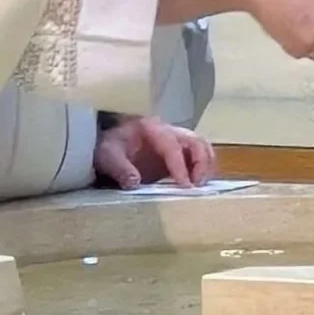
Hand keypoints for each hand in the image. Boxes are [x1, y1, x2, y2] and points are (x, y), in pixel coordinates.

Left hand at [94, 116, 216, 189]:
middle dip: (201, 162)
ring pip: (201, 147)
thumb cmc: (108, 148)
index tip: (185, 185)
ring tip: (200, 186)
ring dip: (206, 166)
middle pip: (196, 141)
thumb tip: (134, 182)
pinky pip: (197, 158)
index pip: (172, 146)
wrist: (107, 147)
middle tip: (197, 185)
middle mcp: (168, 131)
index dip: (180, 165)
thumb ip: (120, 168)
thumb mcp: (108, 156)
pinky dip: (202, 170)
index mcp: (152, 128)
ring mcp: (175, 142)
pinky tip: (197, 186)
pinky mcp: (177, 155)